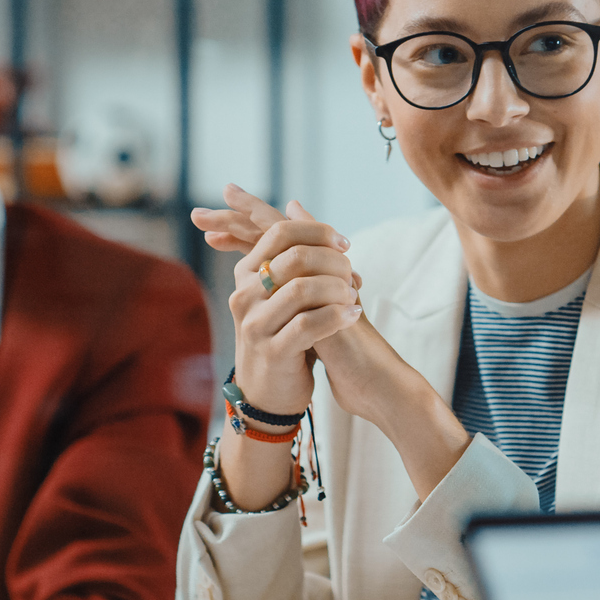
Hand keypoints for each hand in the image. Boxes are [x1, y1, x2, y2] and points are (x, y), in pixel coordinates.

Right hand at [208, 184, 360, 418]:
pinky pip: (310, 324)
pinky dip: (338, 315)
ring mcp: (255, 324)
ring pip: (303, 288)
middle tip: (354, 272)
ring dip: (338, 288)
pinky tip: (353, 315)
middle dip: (332, 260)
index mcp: (245, 275)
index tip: (345, 243)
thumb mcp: (281, 291)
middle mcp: (243, 295)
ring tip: (355, 295)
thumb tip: (296, 206)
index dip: (317, 231)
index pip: (278, 232)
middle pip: (293, 256)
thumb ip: (290, 252)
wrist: (268, 394)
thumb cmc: (281, 336)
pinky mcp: (272, 351)